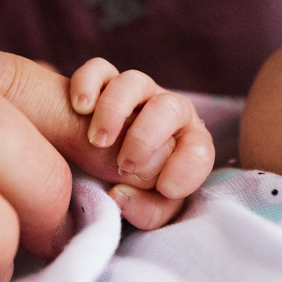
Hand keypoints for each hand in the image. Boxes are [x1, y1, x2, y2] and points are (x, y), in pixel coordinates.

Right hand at [69, 57, 214, 227]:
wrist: (96, 166)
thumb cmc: (134, 188)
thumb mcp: (148, 208)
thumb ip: (146, 210)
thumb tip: (119, 194)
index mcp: (188, 142)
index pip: (201, 148)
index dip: (187, 167)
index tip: (165, 187)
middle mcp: (167, 112)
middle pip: (170, 107)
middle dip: (147, 137)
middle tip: (126, 164)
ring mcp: (136, 93)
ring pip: (134, 83)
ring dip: (114, 111)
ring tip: (98, 141)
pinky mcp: (104, 81)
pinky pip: (98, 70)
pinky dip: (89, 84)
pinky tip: (81, 108)